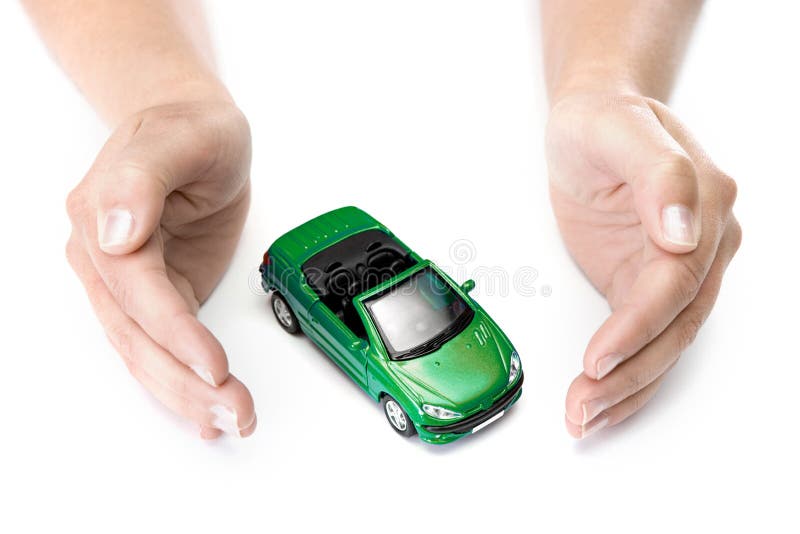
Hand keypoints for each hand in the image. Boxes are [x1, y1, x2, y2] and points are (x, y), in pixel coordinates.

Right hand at [66, 100, 255, 438]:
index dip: (174, 334)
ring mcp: (128, 282)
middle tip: (232, 412)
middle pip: (138, 336)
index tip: (212, 365)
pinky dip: (182, 382)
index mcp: (101, 219)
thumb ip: (141, 180)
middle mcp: (106, 258)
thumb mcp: (179, 137)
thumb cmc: (189, 127)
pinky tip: (204, 412)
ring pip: (148, 352)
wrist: (196, 130)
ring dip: (186, 394)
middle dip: (184, 381)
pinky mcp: (156, 295)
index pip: (136, 292)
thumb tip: (114, 233)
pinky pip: (163, 347)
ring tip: (230, 421)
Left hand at [545, 93, 740, 437]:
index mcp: (705, 203)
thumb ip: (658, 173)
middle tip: (583, 405)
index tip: (601, 357)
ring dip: (625, 388)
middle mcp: (702, 244)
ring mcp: (678, 269)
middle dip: (629, 373)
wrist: (592, 120)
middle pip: (673, 326)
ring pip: (663, 344)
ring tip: (583, 417)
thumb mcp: (617, 127)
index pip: (675, 282)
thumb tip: (686, 230)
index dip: (638, 327)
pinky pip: (645, 341)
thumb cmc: (601, 119)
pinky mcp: (647, 285)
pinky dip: (625, 377)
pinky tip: (601, 405)